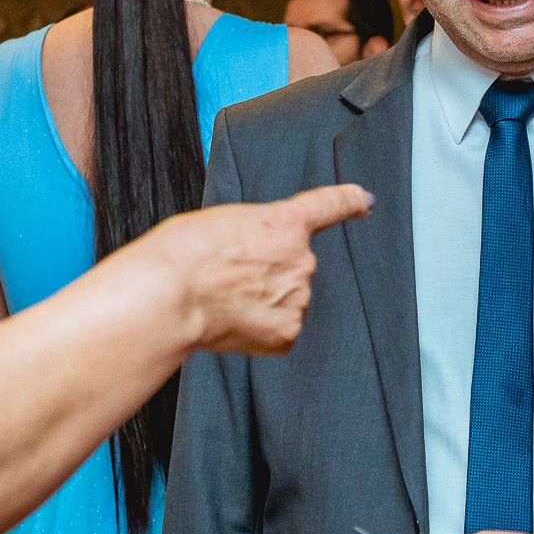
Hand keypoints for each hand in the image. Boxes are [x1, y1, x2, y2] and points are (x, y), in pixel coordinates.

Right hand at [148, 184, 371, 355]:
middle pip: (293, 266)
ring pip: (287, 300)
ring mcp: (298, 298)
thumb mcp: (222, 222)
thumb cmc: (182, 255)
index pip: (329, 205)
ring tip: (223, 299)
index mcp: (284, 222)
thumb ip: (254, 234)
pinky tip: (232, 321)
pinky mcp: (287, 332)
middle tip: (227, 278)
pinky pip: (279, 330)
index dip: (349, 201)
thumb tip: (256, 258)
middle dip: (267, 273)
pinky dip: (259, 329)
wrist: (170, 295)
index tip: (363, 200)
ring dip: (262, 301)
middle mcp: (301, 259)